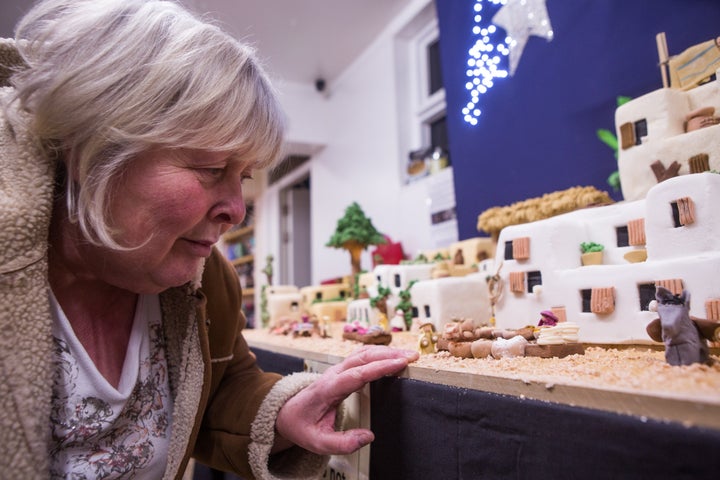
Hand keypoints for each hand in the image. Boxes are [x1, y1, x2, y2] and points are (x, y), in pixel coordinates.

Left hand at [274, 345, 417, 454]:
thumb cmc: (301, 426)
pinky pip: (362, 357)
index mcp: (327, 389)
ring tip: (408, 356)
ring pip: (363, 354)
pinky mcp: (341, 370)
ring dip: (386, 352)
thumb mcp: (317, 442)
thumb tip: (369, 437)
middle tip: (412, 358)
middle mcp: (332, 374)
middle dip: (389, 355)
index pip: (356, 374)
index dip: (379, 367)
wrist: (285, 413)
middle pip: (362, 357)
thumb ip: (342, 443)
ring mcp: (336, 370)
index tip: (400, 364)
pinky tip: (393, 357)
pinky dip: (379, 354)